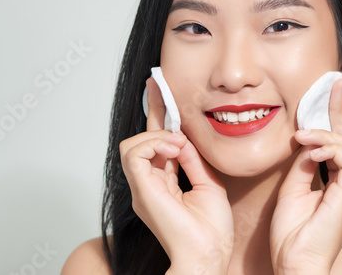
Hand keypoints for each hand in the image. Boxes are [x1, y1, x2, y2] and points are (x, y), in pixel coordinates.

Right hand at [119, 78, 234, 273]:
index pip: (155, 143)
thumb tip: (184, 137)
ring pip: (132, 143)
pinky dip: (154, 144)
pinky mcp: (141, 189)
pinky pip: (134, 153)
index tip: (160, 89)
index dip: (158, 116)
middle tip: (160, 86)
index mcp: (161, 184)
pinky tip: (174, 149)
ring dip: (157, 135)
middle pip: (141, 138)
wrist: (207, 255)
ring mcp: (141, 187)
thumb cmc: (210, 231)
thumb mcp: (208, 183)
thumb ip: (193, 159)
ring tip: (179, 144)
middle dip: (152, 110)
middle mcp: (147, 184)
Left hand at [269, 79, 341, 274]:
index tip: (334, 89)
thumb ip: (302, 167)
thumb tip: (305, 144)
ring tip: (303, 135)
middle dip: (340, 112)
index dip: (337, 116)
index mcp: (340, 187)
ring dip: (326, 135)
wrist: (296, 265)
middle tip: (332, 88)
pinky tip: (310, 152)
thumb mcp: (292, 191)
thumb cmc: (292, 237)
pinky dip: (331, 151)